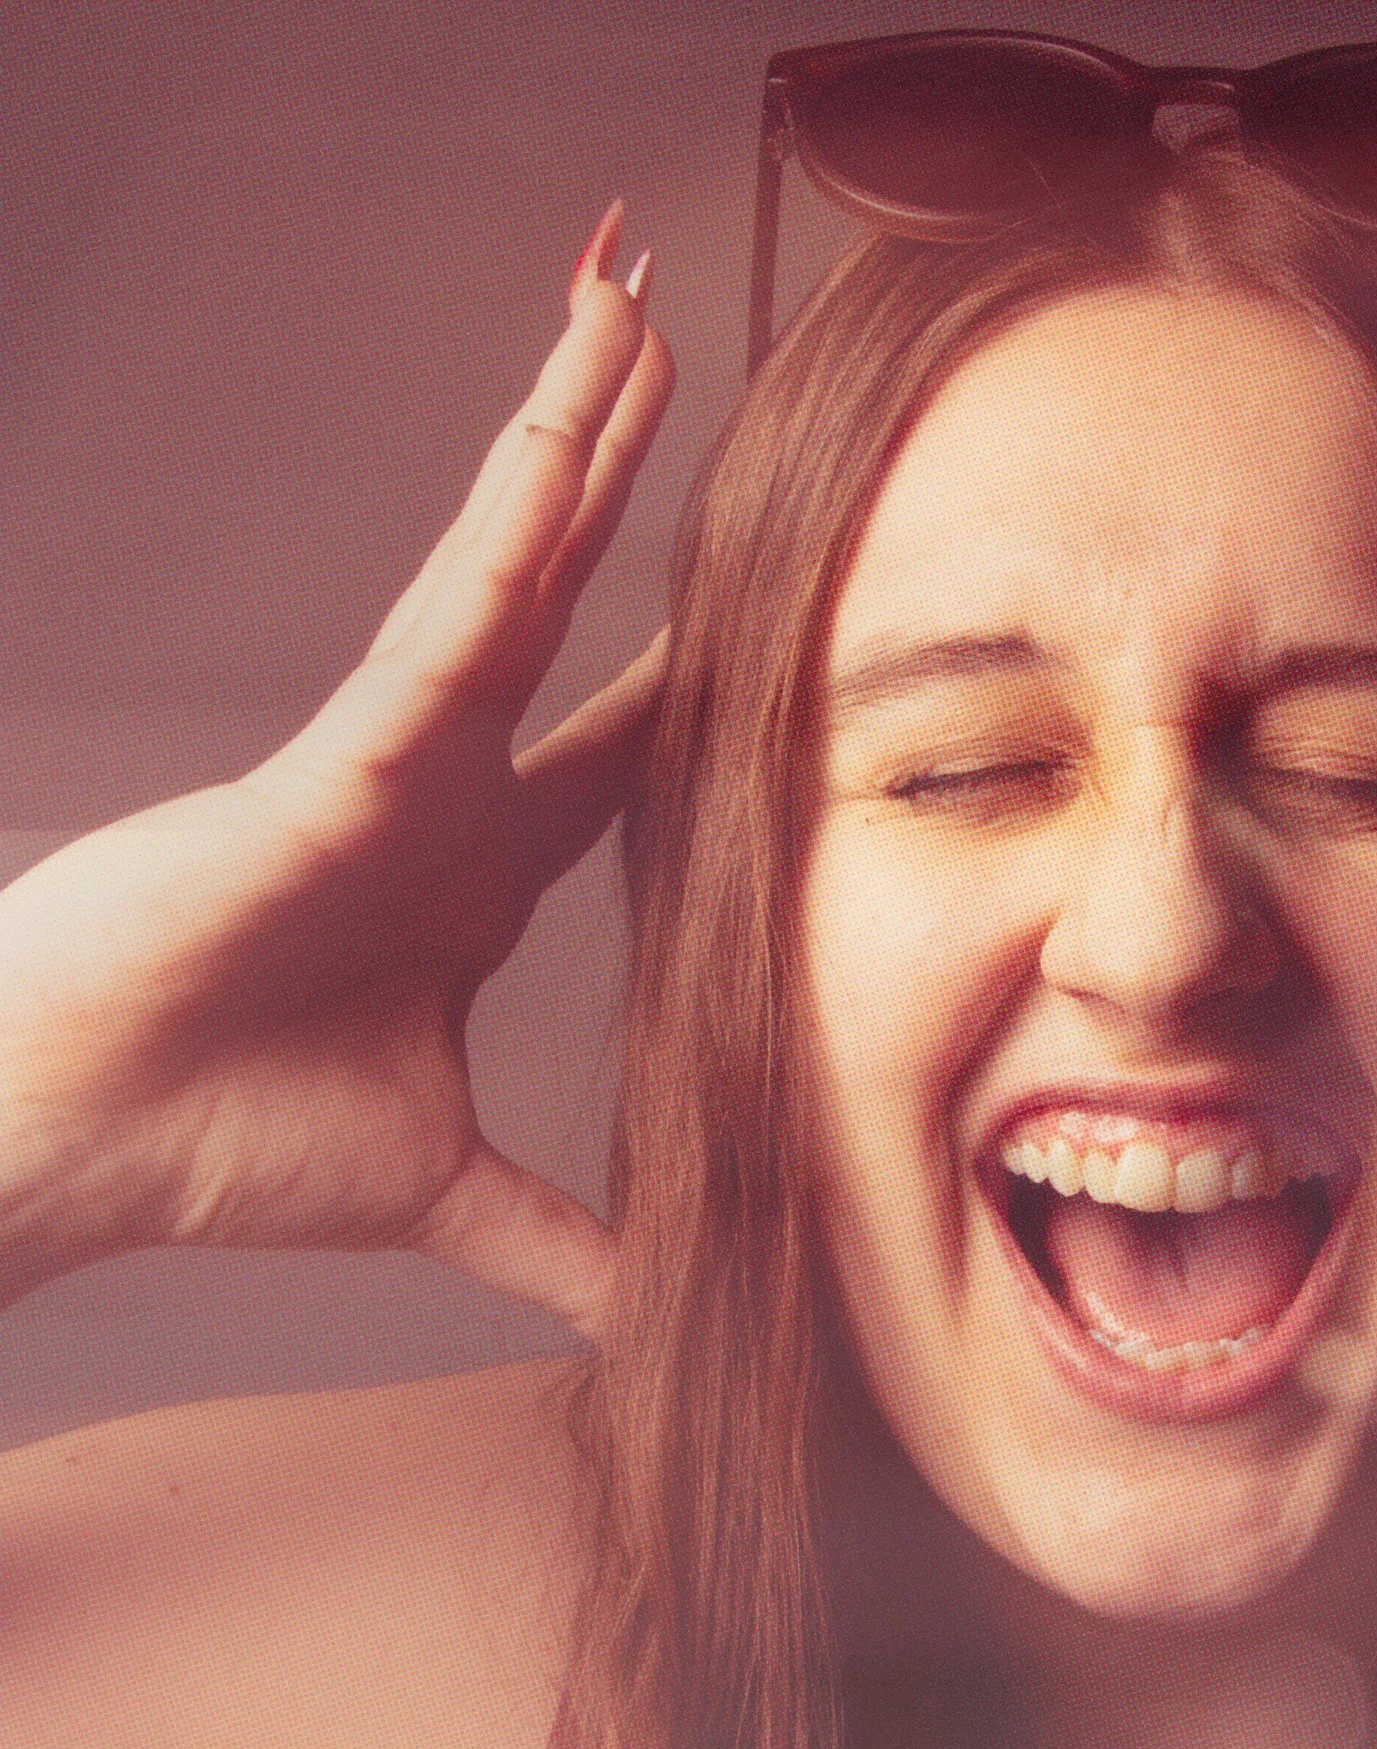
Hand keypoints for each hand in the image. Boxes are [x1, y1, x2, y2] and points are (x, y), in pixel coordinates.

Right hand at [0, 206, 674, 1335]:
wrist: (82, 1143)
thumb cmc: (222, 1143)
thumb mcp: (450, 1194)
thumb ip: (566, 1243)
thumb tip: (667, 1320)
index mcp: (472, 877)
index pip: (624, 760)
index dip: (706, 684)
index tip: (798, 617)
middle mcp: (443, 792)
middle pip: (574, 614)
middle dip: (637, 492)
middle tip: (720, 378)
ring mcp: (391, 760)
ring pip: (512, 569)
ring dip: (576, 435)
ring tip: (636, 304)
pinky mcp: (338, 759)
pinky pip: (445, 624)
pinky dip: (510, 530)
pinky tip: (572, 433)